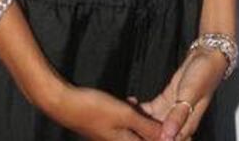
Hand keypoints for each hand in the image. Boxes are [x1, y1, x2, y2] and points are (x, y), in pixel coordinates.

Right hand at [43, 81, 163, 139]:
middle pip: (144, 139)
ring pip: (136, 130)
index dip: (164, 136)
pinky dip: (132, 114)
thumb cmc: (93, 108)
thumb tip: (168, 137)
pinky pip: (126, 124)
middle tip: (161, 116)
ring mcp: (112, 136)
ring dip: (143, 120)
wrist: (65, 104)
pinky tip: (131, 102)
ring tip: (148, 108)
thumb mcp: (125, 114)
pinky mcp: (106, 127)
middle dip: (155, 128)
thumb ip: (146, 126)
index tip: (174, 127)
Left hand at [126, 47, 225, 140]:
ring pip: (153, 122)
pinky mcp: (166, 100)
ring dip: (141, 121)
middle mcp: (179, 121)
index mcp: (188, 124)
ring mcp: (171, 110)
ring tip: (125, 115)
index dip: (153, 140)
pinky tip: (132, 105)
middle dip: (143, 131)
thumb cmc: (204, 75)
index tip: (137, 138)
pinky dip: (142, 109)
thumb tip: (168, 136)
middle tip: (127, 125)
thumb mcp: (190, 93)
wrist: (206, 56)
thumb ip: (179, 115)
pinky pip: (152, 110)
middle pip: (159, 134)